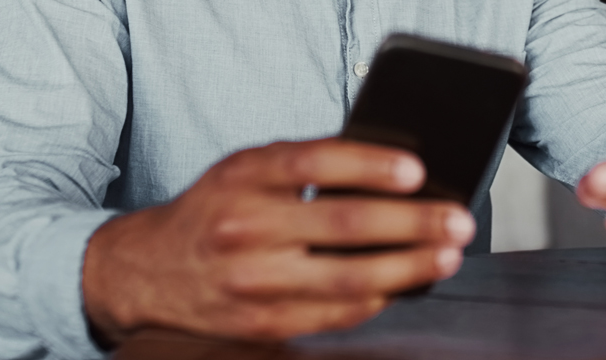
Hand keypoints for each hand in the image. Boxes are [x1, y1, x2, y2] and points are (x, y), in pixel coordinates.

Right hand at [82, 139, 473, 344]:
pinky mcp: (261, 323)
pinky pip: (334, 315)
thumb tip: (393, 174)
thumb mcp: (246, 170)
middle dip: (412, 224)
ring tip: (446, 257)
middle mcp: (244, 226)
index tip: (416, 170)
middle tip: (457, 221)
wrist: (148, 270)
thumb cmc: (215, 210)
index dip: (369, 165)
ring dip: (408, 269)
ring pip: (347, 279)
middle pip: (344, 225)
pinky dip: (376, 300)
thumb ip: (305, 166)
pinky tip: (404, 287)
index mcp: (243, 176)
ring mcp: (252, 280)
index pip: (314, 163)